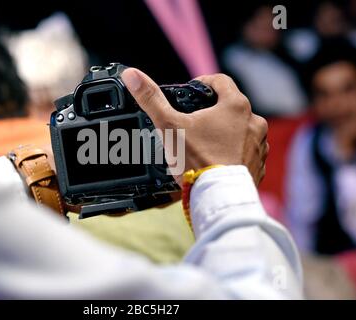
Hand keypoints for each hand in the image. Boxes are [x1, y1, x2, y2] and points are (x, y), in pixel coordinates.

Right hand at [121, 68, 268, 184]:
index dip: (204, 82)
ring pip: (241, 129)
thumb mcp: (169, 126)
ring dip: (226, 133)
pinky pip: (247, 152)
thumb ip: (151, 99)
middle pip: (231, 106)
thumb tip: (132, 75)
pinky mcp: (259, 164)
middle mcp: (254, 122)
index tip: (193, 92)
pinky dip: (234, 153)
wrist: (218, 198)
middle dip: (213, 112)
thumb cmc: (197, 161)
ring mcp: (259, 145)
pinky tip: (217, 162)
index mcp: (235, 106)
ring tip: (205, 145)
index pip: (221, 81)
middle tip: (194, 124)